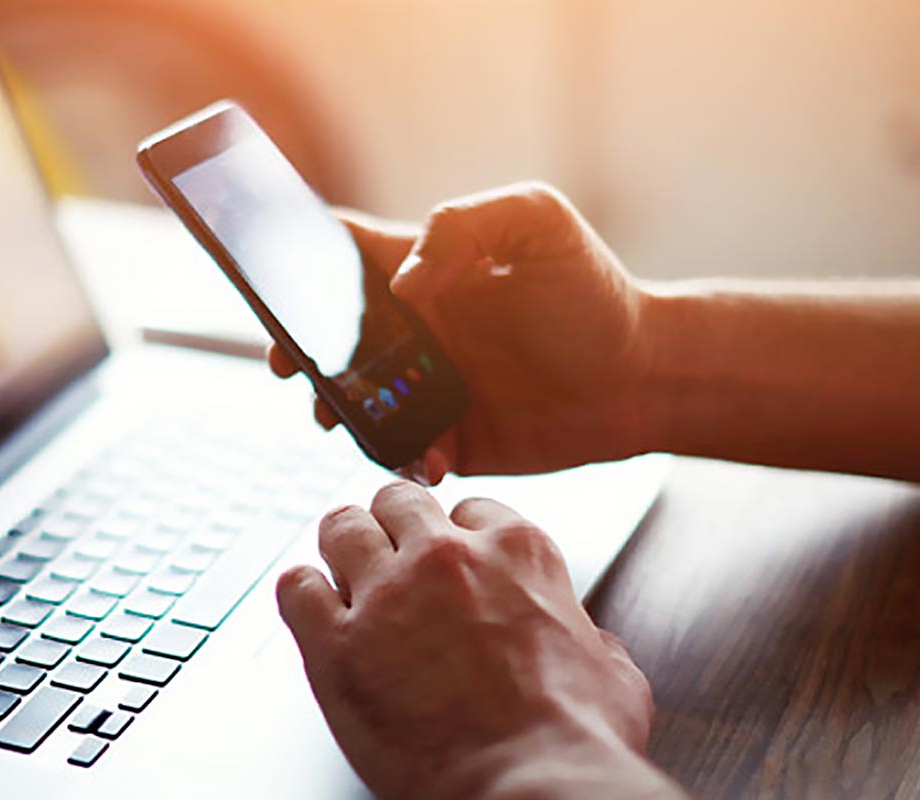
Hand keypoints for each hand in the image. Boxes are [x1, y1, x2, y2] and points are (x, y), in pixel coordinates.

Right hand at [270, 183, 651, 475]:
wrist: (647, 377)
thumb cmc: (594, 293)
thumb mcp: (536, 223)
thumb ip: (462, 226)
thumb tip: (399, 283)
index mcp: (423, 270)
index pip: (341, 254)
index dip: (296, 261)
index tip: (271, 280)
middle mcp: (415, 328)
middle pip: (327, 334)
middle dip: (293, 347)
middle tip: (286, 364)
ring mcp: (426, 386)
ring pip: (350, 399)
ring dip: (331, 408)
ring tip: (337, 416)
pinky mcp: (447, 439)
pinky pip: (397, 451)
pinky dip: (392, 456)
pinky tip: (421, 453)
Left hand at [276, 483, 666, 799]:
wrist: (534, 789)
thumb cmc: (577, 742)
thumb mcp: (612, 669)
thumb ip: (585, 635)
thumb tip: (583, 639)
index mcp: (517, 551)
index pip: (469, 510)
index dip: (456, 537)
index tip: (449, 560)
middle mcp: (445, 557)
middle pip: (397, 500)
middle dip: (393, 525)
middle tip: (389, 556)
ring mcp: (386, 594)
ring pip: (340, 527)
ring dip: (341, 547)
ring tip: (342, 571)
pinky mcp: (336, 644)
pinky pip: (296, 588)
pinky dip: (301, 594)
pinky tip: (312, 610)